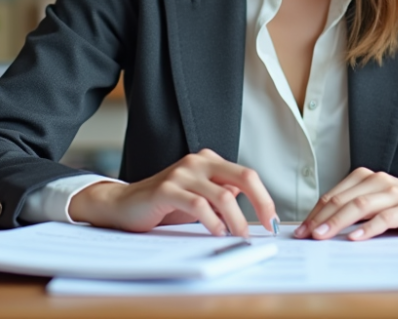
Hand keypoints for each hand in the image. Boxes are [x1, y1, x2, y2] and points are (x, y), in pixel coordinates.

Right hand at [67, 149, 277, 237]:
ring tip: (239, 236)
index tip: (272, 220)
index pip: (247, 175)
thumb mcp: (201, 199)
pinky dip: (212, 221)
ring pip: (223, 195)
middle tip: (265, 228)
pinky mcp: (167, 188)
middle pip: (243, 177)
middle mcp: (198, 162)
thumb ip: (224, 196)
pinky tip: (217, 232)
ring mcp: (182, 173)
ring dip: (236, 220)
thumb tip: (254, 207)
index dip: (264, 198)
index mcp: (210, 161)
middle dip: (260, 204)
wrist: (125, 204)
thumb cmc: (165, 203)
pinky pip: (198, 204)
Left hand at [294, 168, 397, 240]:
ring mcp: (392, 194)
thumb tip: (322, 227)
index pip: (333, 195)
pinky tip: (356, 237)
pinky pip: (384, 217)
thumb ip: (353, 209)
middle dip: (320, 218)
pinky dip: (368, 228)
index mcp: (364, 178)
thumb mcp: (374, 201)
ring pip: (359, 206)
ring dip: (338, 222)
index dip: (315, 213)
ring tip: (323, 236)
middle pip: (342, 200)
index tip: (301, 230)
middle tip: (306, 235)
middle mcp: (376, 181)